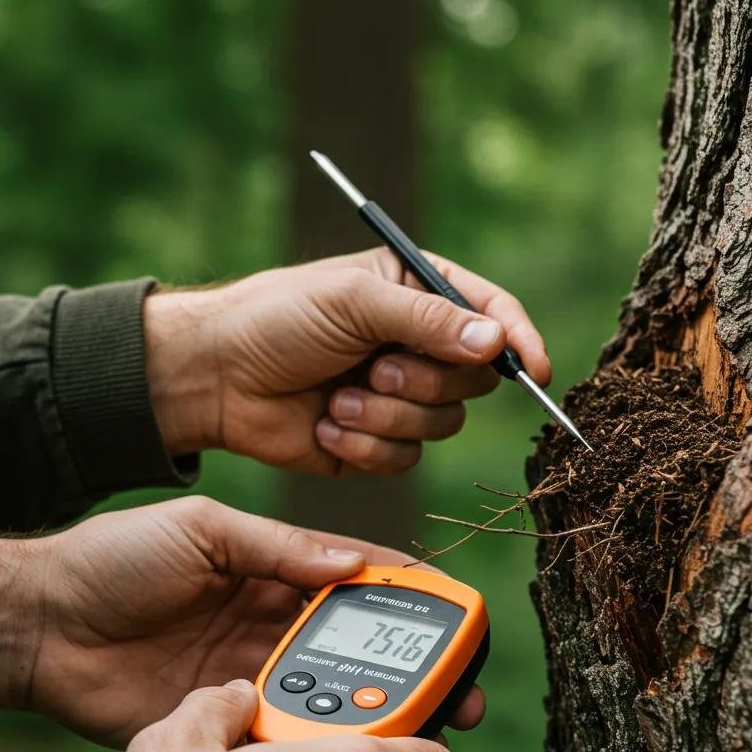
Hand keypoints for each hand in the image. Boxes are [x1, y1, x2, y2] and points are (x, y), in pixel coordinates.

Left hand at [0, 496, 483, 746]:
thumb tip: (351, 564)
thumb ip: (275, 547)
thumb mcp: (201, 527)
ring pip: (329, 689)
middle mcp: (268, 620)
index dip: (405, 591)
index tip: (451, 608)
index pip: (354, 577)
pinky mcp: (224, 718)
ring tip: (424, 721)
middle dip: (410, 661)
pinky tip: (353, 747)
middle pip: (354, 642)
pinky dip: (319, 738)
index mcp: (268, 567)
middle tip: (458, 684)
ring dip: (375, 703)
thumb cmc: (115, 557)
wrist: (40, 624)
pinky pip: (282, 731)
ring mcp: (249, 670)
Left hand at [144, 247, 550, 474]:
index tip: (535, 369)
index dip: (519, 340)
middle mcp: (416, 345)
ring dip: (386, 415)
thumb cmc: (277, 319)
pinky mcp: (376, 442)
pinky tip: (325, 425)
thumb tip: (496, 342)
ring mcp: (398, 397)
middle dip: (423, 381)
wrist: (216, 377)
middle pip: (474, 379)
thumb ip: (428, 320)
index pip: (491, 312)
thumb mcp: (354, 303)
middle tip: (373, 368)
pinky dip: (364, 445)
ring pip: (442, 424)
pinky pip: (404, 457)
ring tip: (337, 398)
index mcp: (417, 293)